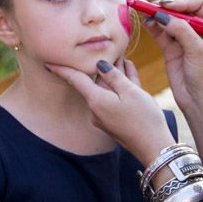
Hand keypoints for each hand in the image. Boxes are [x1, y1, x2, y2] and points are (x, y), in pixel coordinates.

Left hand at [46, 58, 173, 164]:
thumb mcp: (131, 91)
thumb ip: (114, 76)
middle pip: (97, 83)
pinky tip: (131, 79)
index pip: (75, 80)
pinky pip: (114, 101)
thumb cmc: (144, 118)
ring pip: (108, 91)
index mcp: (96, 100)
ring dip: (117, 78)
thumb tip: (99, 65)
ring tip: (127, 63)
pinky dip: (122, 90)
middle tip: (119, 53)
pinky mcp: (114, 123)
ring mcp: (104, 118)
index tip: (48, 62)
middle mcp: (96, 110)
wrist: (154, 148)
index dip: (62, 69)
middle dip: (107, 69)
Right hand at [140, 0, 202, 117]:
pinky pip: (161, 33)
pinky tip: (146, 23)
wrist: (200, 104)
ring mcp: (186, 40)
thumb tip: (163, 15)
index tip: (168, 7)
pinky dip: (153, 26)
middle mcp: (201, 31)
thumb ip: (182, 31)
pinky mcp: (173, 50)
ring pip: (169, 20)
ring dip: (157, 15)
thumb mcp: (199, 52)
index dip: (183, 2)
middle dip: (167, 7)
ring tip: (144, 11)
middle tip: (151, 5)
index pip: (199, 4)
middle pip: (182, 10)